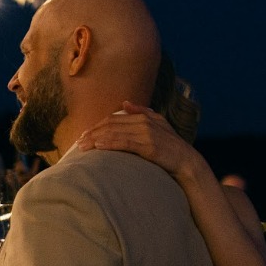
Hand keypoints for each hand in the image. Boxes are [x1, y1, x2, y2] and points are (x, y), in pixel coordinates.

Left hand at [77, 103, 193, 178]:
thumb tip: (125, 102)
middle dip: (92, 132)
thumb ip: (141, 112)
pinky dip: (109, 143)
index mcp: (144, 117)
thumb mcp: (158, 125)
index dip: (97, 126)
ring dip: (95, 139)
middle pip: (111, 124)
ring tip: (82, 147)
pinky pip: (124, 143)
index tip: (84, 134)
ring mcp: (146, 133)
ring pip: (114, 133)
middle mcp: (144, 122)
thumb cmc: (171, 147)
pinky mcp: (148, 146)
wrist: (187, 162)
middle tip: (78, 142)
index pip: (114, 119)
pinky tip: (98, 146)